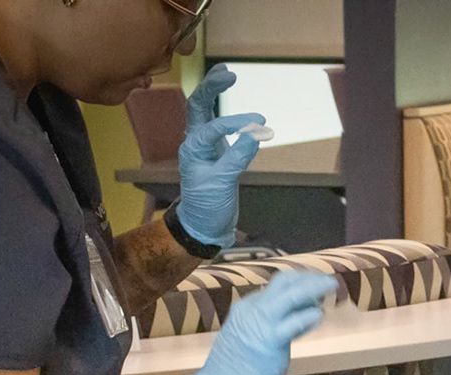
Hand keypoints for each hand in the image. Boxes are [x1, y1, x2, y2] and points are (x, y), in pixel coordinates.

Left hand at [175, 66, 262, 247]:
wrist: (203, 225)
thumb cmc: (207, 206)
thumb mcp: (222, 184)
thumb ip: (237, 158)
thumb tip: (254, 134)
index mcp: (192, 149)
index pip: (213, 126)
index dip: (235, 123)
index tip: (258, 124)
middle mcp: (196, 142)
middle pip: (199, 106)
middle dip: (211, 88)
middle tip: (228, 73)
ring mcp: (205, 145)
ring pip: (206, 111)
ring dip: (213, 92)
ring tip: (227, 74)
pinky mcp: (216, 152)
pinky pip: (218, 124)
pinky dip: (227, 111)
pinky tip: (237, 103)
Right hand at [176, 270, 338, 374]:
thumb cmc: (235, 372)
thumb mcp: (248, 339)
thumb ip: (269, 328)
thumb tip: (294, 323)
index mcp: (246, 307)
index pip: (277, 289)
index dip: (299, 287)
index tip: (316, 292)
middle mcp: (252, 309)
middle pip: (284, 282)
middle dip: (308, 278)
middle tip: (327, 282)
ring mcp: (260, 322)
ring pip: (292, 294)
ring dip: (315, 288)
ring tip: (331, 287)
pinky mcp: (270, 340)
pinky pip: (296, 322)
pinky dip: (311, 316)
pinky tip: (320, 316)